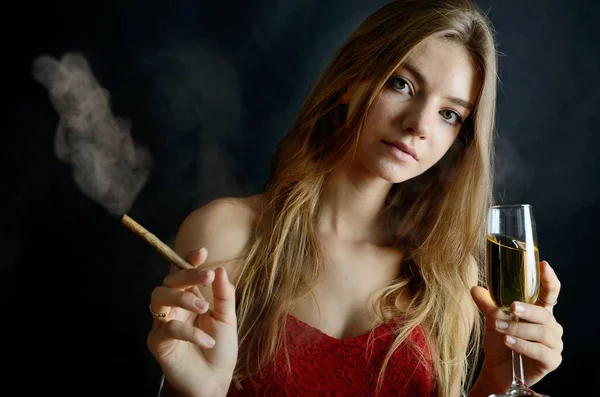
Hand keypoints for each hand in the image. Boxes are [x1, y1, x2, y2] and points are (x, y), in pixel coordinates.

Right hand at [147, 248, 237, 396]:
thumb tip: (220, 269)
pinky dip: (189, 332)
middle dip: (186, 274)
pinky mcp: (158, 342)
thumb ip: (224, 295)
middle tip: (206, 277)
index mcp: (190, 297)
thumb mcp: (227, 319)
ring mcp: (163, 322)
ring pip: (159, 297)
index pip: (183, 273)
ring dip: (182, 297)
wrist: (214, 381)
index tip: (202, 253)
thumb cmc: (219, 349)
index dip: (188, 260)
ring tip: (204, 308)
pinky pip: (168, 328)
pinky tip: (207, 341)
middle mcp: (173, 307)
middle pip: (169, 280)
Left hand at [471, 260, 562, 389]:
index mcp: (539, 311)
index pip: (550, 292)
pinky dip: (523, 345)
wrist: (497, 369)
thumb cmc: (500, 341)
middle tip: (511, 308)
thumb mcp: (492, 319)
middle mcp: (550, 326)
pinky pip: (540, 351)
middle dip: (527, 310)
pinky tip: (509, 342)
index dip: (549, 279)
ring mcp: (553, 344)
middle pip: (545, 313)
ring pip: (542, 332)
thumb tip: (475, 289)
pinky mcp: (551, 361)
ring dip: (519, 329)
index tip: (544, 265)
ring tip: (501, 329)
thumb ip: (487, 304)